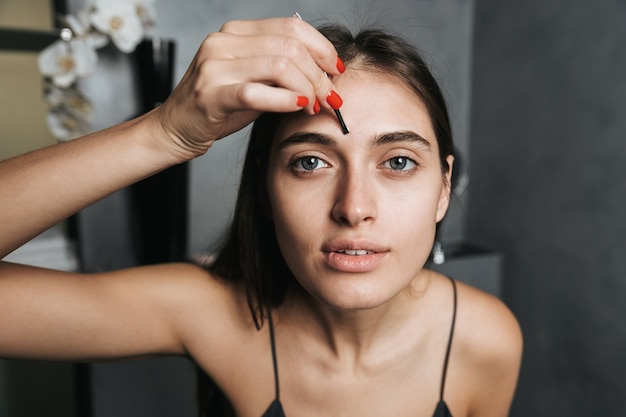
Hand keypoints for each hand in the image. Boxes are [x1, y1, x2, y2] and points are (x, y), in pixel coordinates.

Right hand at [152, 17, 343, 159]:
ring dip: (307, 89)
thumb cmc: (217, 106)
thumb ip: (282, 73)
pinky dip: (285, 100)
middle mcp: (223, 43)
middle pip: (289, 46)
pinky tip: (299, 107)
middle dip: (319, 74)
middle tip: (331, 97)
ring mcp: (214, 67)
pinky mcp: (210, 94)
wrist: (174, 128)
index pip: (290, 26)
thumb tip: (325, 77)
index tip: (336, 69)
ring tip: (316, 106)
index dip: (321, 47)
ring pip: (279, 66)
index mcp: (235, 32)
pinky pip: (256, 93)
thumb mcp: (252, 81)